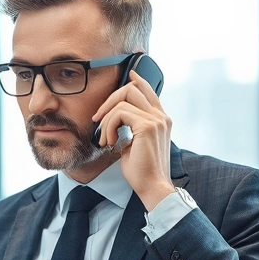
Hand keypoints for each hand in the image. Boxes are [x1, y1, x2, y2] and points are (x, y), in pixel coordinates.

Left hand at [92, 68, 176, 211]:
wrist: (152, 187)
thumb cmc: (141, 171)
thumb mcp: (134, 145)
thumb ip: (130, 129)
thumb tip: (116, 123)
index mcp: (161, 119)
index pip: (148, 90)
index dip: (136, 79)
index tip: (127, 72)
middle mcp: (162, 116)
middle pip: (132, 88)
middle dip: (109, 100)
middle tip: (97, 118)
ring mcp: (156, 120)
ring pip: (124, 99)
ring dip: (106, 119)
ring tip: (104, 139)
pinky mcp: (148, 126)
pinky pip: (120, 114)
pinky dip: (109, 126)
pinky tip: (109, 142)